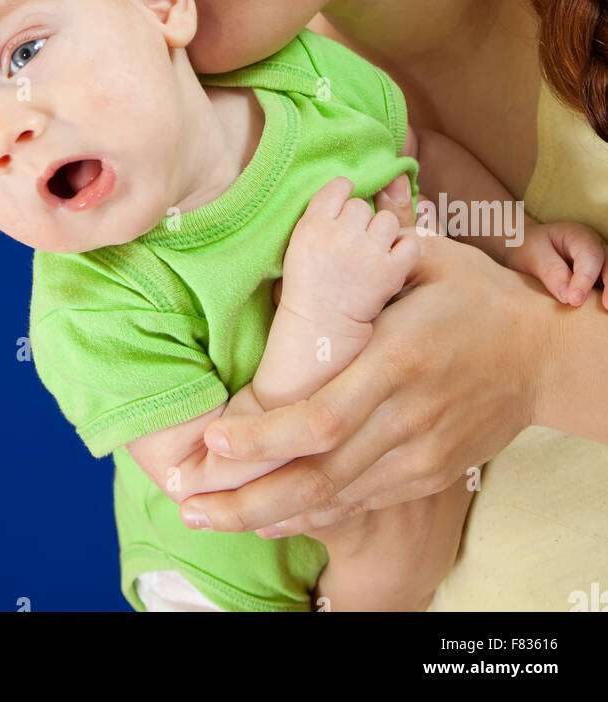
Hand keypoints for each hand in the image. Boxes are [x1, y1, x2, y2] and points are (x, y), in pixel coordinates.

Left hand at [179, 222, 552, 538]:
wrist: (542, 355)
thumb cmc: (477, 295)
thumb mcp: (432, 259)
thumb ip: (374, 254)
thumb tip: (324, 211)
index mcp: (397, 360)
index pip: (320, 418)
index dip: (263, 439)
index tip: (213, 441)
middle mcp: (406, 418)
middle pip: (318, 474)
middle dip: (246, 497)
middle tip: (188, 502)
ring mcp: (420, 455)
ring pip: (335, 498)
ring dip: (268, 514)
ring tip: (210, 516)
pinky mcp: (428, 474)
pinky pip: (361, 502)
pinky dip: (311, 513)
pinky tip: (267, 518)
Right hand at [280, 177, 419, 325]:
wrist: (318, 326)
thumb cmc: (307, 283)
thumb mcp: (299, 242)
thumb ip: (323, 213)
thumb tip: (350, 184)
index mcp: (313, 224)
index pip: (338, 187)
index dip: (344, 194)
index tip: (343, 206)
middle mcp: (341, 234)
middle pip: (361, 206)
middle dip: (359, 221)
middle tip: (353, 243)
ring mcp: (367, 253)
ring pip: (386, 221)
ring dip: (382, 234)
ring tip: (372, 252)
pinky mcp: (390, 272)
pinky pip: (408, 244)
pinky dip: (403, 251)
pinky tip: (390, 262)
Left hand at [507, 219, 607, 308]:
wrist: (527, 245)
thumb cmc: (530, 246)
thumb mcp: (533, 254)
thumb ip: (551, 271)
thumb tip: (568, 296)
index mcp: (579, 237)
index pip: (590, 256)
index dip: (585, 279)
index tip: (574, 301)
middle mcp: (596, 248)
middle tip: (605, 307)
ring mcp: (600, 264)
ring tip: (605, 311)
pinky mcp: (599, 279)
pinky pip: (606, 286)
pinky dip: (605, 295)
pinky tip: (600, 311)